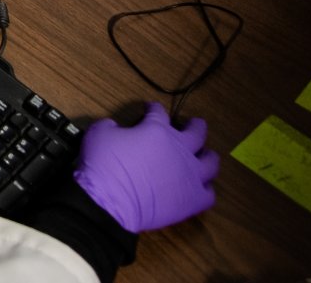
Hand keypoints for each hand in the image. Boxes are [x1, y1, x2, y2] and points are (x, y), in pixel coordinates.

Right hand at [73, 101, 217, 231]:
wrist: (109, 202)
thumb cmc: (103, 165)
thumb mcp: (98, 134)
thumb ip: (111, 126)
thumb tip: (115, 127)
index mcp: (157, 130)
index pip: (159, 112)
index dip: (153, 108)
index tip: (150, 108)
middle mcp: (179, 149)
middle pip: (197, 132)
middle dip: (195, 125)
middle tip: (194, 124)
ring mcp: (190, 175)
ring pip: (211, 162)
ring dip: (209, 157)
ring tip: (206, 156)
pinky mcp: (192, 200)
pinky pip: (209, 194)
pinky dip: (206, 190)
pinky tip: (201, 189)